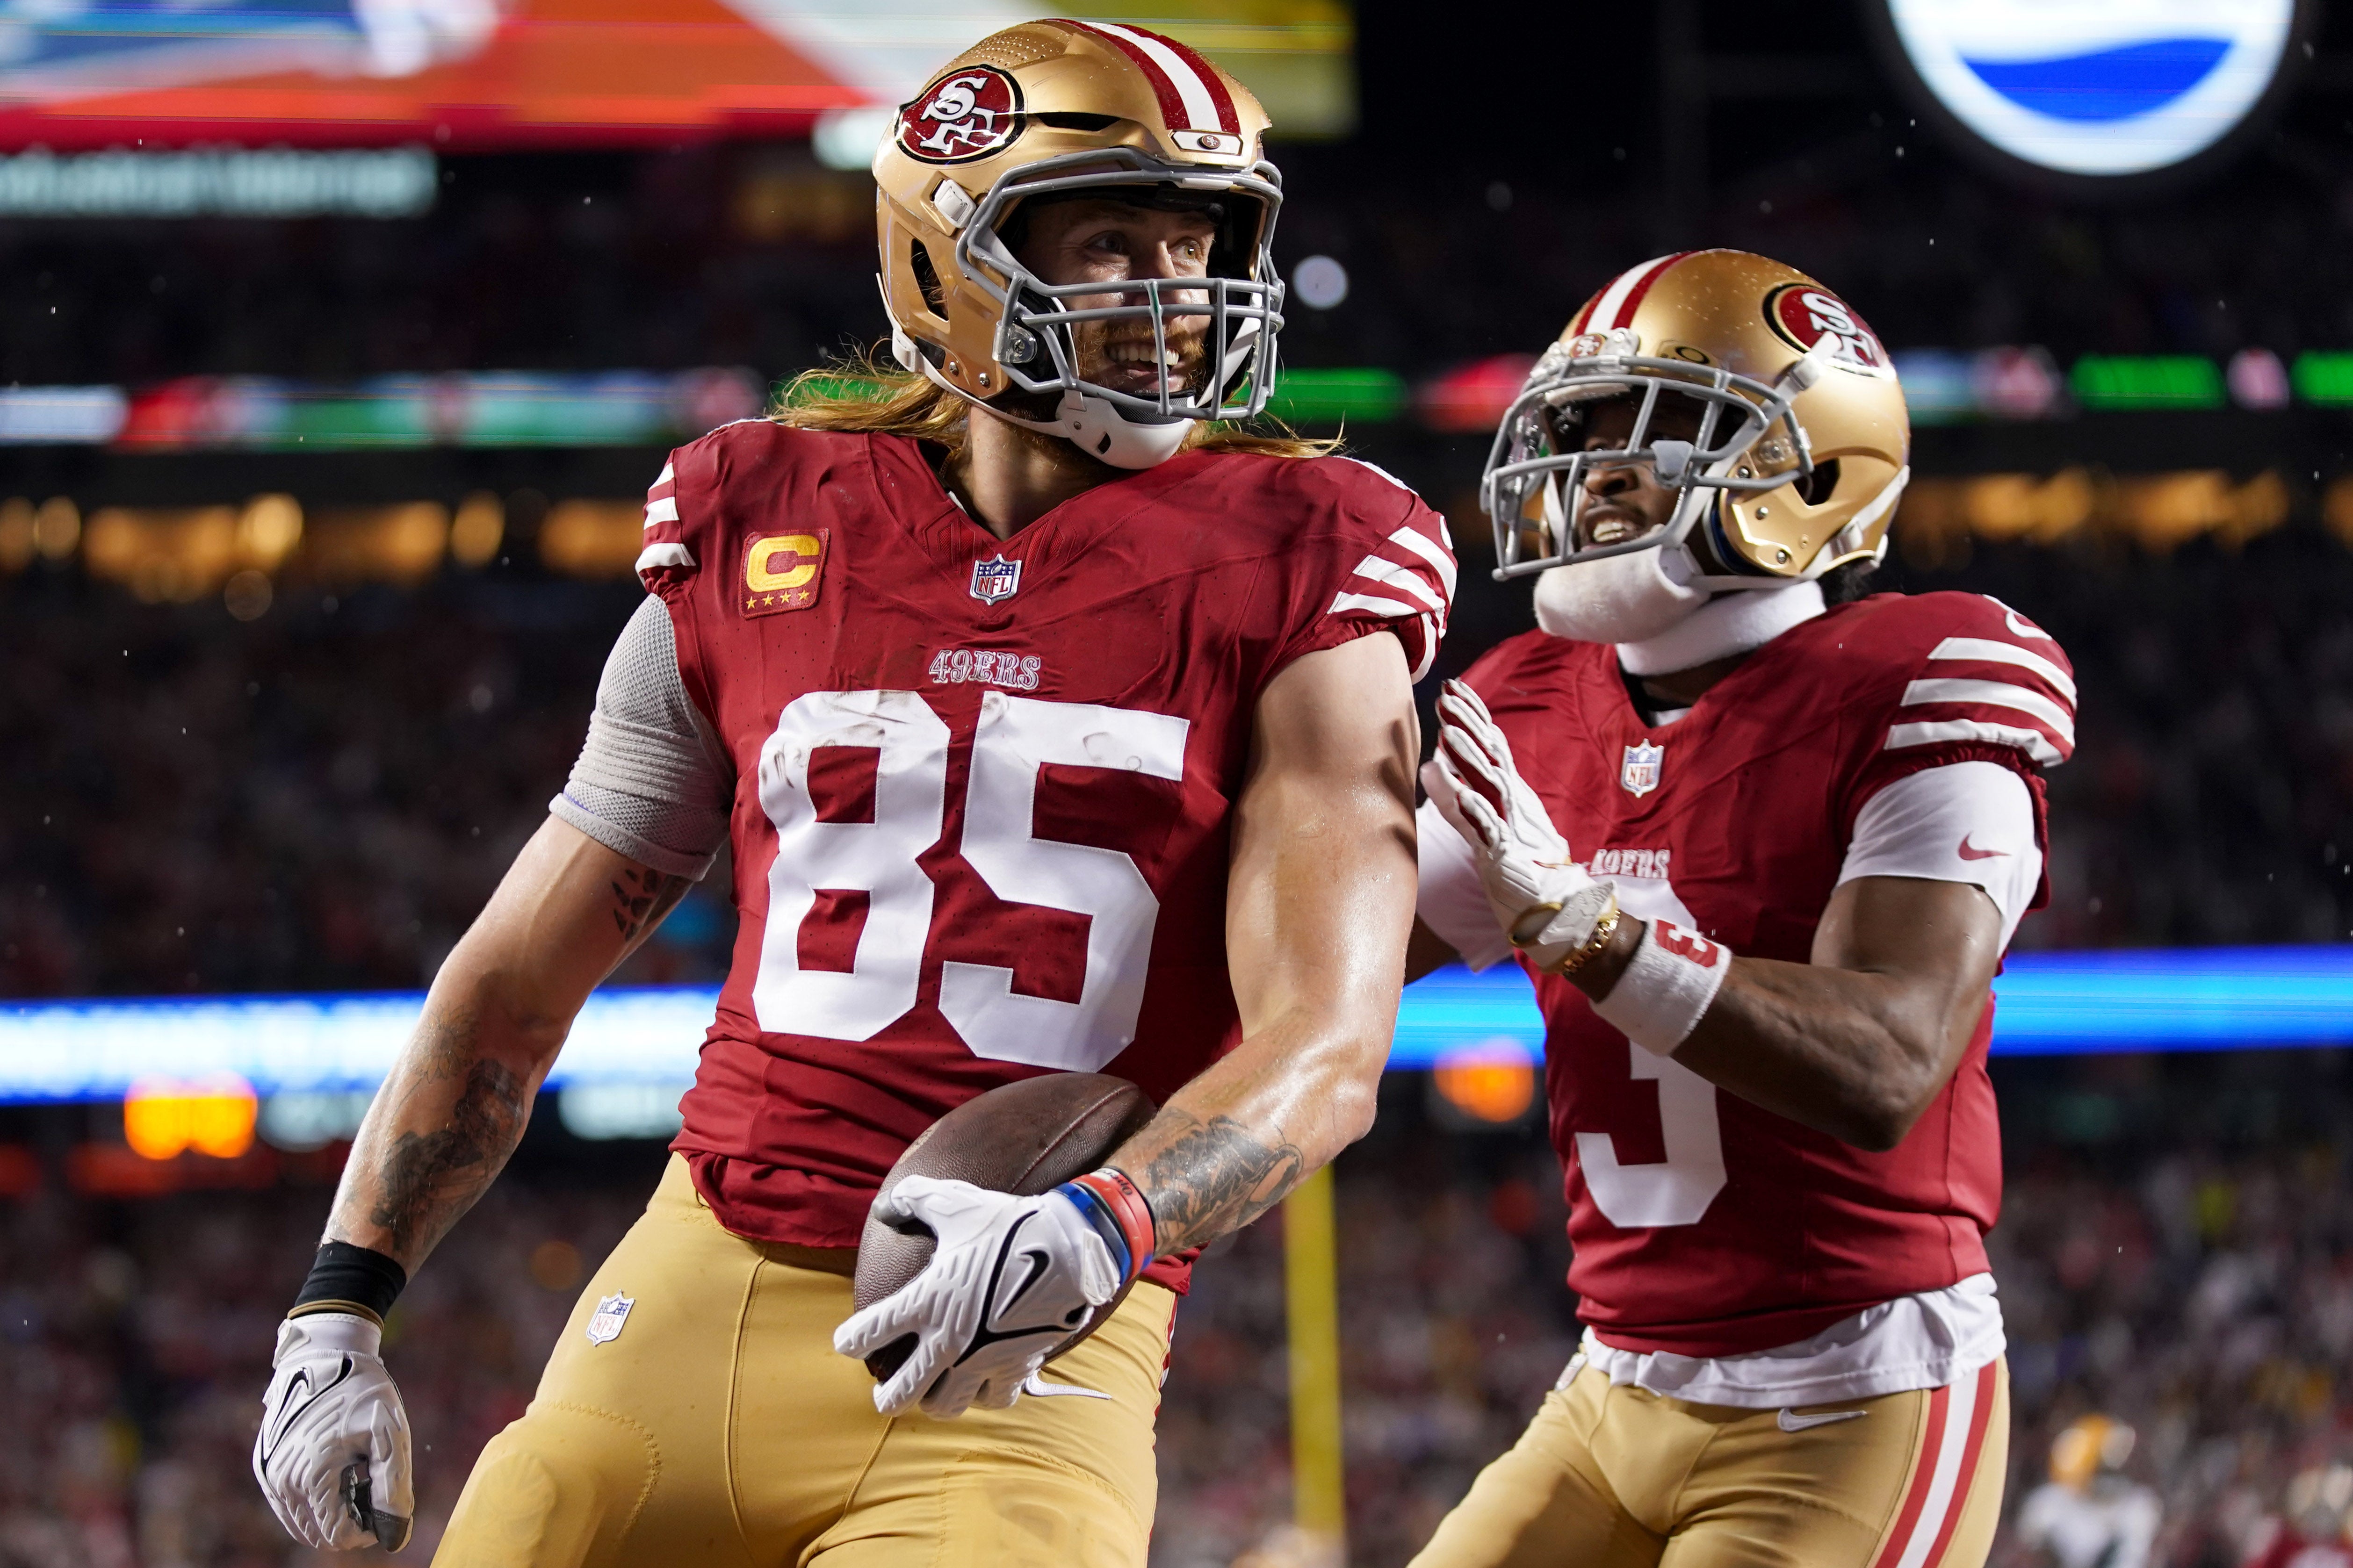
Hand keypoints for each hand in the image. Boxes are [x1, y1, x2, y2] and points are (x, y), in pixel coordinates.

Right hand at [252, 1313, 413, 1551]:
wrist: (327, 1354)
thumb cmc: (363, 1392)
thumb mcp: (390, 1437)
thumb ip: (393, 1490)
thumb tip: (395, 1537)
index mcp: (310, 1477)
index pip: (337, 1535)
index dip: (367, 1530)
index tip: (386, 1504)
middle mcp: (281, 1482)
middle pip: (316, 1534)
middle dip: (350, 1522)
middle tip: (374, 1490)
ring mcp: (268, 1474)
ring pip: (301, 1522)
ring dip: (332, 1512)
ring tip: (358, 1478)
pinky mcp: (263, 1465)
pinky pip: (287, 1503)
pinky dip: (314, 1499)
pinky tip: (339, 1470)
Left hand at [833, 1177, 1120, 1418]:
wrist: (1070, 1246)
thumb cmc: (1008, 1223)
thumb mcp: (956, 1203)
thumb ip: (915, 1200)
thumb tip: (887, 1206)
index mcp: (925, 1301)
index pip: (867, 1335)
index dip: (850, 1341)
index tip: (848, 1342)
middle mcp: (948, 1339)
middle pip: (899, 1394)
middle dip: (887, 1396)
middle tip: (884, 1390)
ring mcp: (982, 1359)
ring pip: (944, 1406)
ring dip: (934, 1401)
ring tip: (933, 1392)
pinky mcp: (1016, 1366)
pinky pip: (993, 1399)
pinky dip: (985, 1395)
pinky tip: (982, 1382)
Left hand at [1423, 679, 1614, 969]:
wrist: (1561, 909)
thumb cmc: (1524, 867)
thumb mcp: (1491, 828)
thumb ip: (1462, 799)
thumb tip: (1434, 767)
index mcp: (1512, 794)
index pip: (1493, 745)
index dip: (1474, 715)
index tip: (1455, 687)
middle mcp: (1515, 802)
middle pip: (1493, 754)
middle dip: (1469, 722)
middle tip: (1446, 693)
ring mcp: (1513, 825)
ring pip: (1492, 783)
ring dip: (1470, 756)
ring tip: (1447, 731)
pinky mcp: (1508, 853)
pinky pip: (1491, 827)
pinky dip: (1475, 808)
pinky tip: (1460, 790)